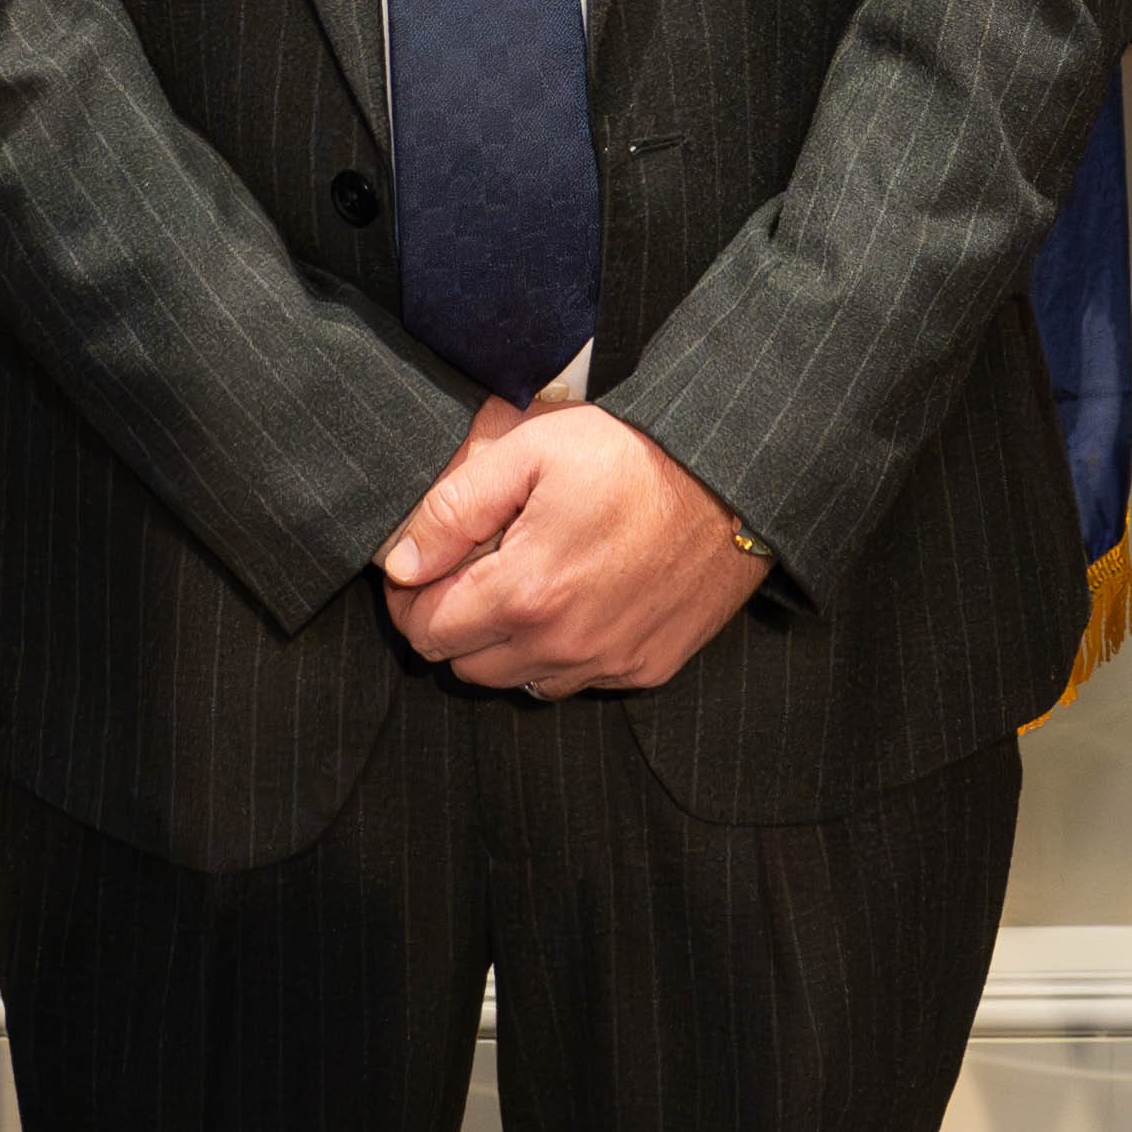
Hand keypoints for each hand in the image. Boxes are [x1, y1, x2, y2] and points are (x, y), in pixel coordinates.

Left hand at [375, 403, 770, 697]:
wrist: (733, 478)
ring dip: (506, 643)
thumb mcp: (530, 451)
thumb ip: (453, 509)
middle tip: (472, 569)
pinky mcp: (645, 669)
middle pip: (465, 666)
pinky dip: (561, 652)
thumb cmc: (631, 455)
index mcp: (524, 592)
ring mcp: (607, 663)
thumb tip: (398, 562)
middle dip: (453, 621)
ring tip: (527, 583)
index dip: (409, 598)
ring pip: (519, 680)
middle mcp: (562, 644)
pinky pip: (577, 680)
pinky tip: (578, 599)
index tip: (419, 568)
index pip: (425, 631)